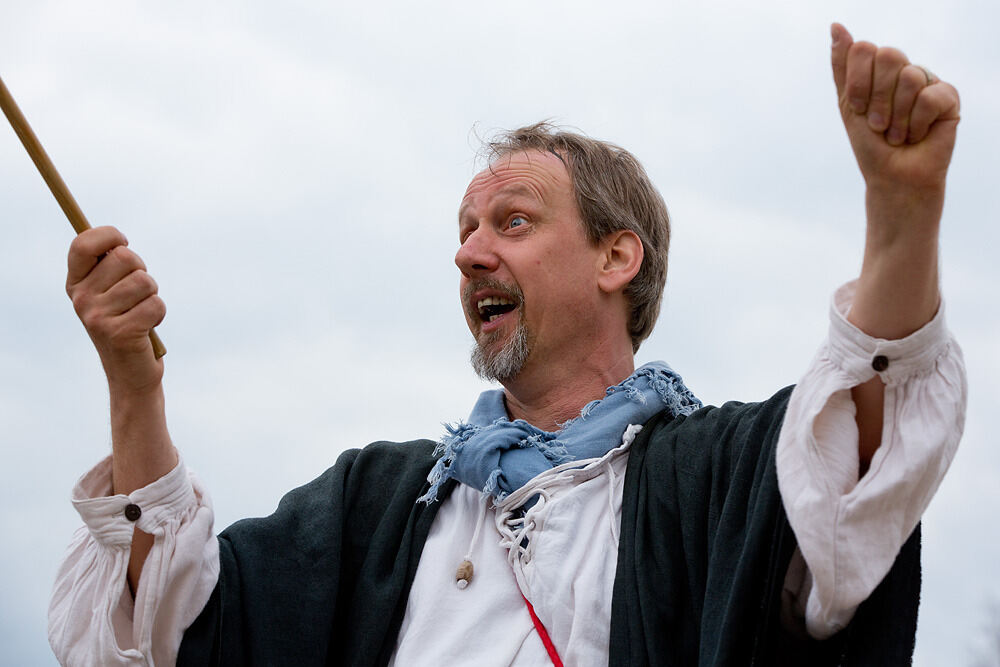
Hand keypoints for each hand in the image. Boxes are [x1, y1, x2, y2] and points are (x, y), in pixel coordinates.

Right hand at [66, 226, 165, 393]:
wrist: (130, 373)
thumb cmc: (126, 323)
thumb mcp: (111, 294)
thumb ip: (109, 267)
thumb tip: (117, 241)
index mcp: (75, 285)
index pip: (83, 244)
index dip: (108, 236)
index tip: (123, 242)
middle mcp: (81, 299)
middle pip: (125, 257)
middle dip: (142, 271)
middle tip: (137, 294)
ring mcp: (98, 317)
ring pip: (145, 281)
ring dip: (153, 295)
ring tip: (142, 313)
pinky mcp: (120, 333)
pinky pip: (155, 304)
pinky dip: (159, 314)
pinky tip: (148, 327)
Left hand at [831, 23, 959, 192]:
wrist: (893, 177)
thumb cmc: (870, 145)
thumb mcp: (848, 105)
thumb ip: (842, 66)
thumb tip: (836, 26)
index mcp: (877, 70)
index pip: (864, 48)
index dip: (857, 81)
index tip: (856, 109)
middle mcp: (903, 71)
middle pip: (888, 55)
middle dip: (876, 97)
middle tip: (877, 124)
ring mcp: (927, 81)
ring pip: (910, 77)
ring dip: (896, 116)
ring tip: (896, 135)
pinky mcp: (948, 96)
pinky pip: (930, 97)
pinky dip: (916, 123)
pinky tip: (917, 135)